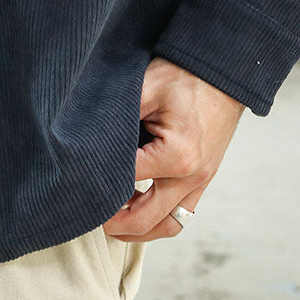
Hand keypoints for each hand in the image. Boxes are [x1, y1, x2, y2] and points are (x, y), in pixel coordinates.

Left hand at [102, 56, 245, 242]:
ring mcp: (202, 180)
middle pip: (145, 219)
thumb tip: (89, 141)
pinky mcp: (205, 177)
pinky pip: (182, 213)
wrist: (223, 70)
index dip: (98, 183)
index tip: (76, 183)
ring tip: (112, 220)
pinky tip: (137, 203)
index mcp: (176, 156)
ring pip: (168, 225)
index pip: (125, 181)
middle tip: (88, 215)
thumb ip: (118, 116)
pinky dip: (159, 217)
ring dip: (139, 229)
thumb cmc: (184, 75)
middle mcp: (191, 176)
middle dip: (114, 223)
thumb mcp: (146, 88)